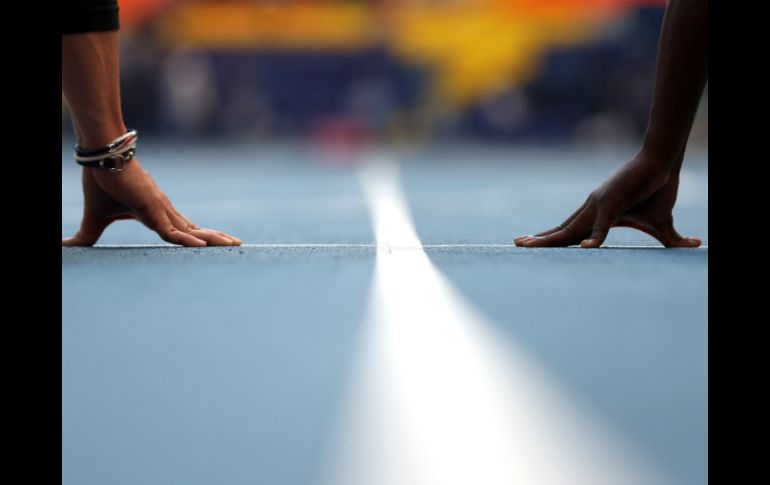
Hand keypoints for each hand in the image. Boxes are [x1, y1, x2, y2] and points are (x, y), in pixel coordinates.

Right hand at [62, 159, 241, 246]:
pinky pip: (172, 230)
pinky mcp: (153, 207)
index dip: (198, 238)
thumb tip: (68, 246)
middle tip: (237, 244)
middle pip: (195, 229)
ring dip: (212, 238)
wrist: (100, 159)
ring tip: (233, 244)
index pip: (182, 230)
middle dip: (216, 237)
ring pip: (190, 230)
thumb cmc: (101, 183)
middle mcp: (163, 212)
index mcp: (154, 214)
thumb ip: (89, 235)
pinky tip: (203, 246)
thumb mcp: (96, 218)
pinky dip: (187, 239)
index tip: (213, 245)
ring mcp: (160, 209)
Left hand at [514, 153, 701, 247]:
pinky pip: (603, 223)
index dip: (550, 240)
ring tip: (530, 247)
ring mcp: (600, 205)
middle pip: (561, 230)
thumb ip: (670, 240)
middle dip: (539, 240)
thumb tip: (693, 245)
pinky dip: (596, 235)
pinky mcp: (614, 202)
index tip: (530, 245)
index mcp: (596, 215)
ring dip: (550, 239)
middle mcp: (591, 210)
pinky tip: (586, 248)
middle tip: (516, 245)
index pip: (568, 232)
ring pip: (571, 228)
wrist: (664, 165)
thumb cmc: (658, 191)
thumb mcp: (662, 225)